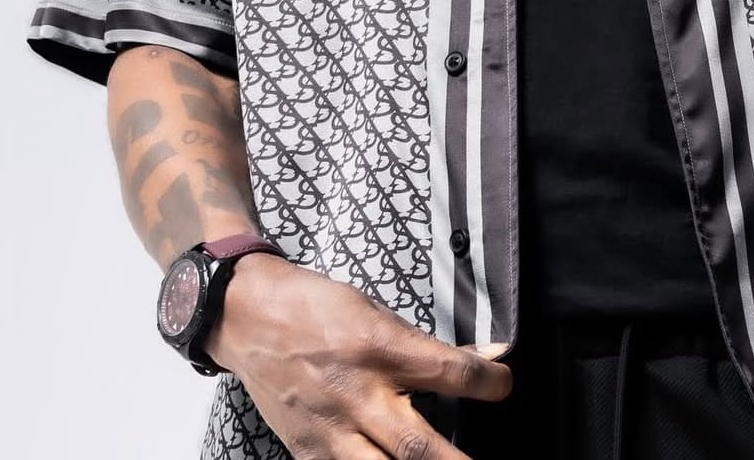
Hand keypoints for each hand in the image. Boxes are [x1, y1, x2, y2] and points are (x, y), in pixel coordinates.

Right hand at [205, 252, 512, 458]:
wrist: (249, 318)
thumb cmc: (317, 309)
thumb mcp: (377, 312)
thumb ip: (429, 347)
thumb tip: (489, 358)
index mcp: (380, 348)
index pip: (449, 371)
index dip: (488, 381)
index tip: (505, 383)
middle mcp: (358, 395)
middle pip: (416, 447)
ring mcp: (331, 431)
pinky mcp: (308, 453)